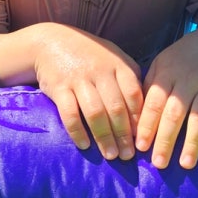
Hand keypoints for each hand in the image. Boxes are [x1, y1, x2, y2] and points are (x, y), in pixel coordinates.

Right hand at [34, 26, 142, 160]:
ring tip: (111, 155)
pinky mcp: (59, 87)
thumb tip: (146, 108)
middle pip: (116, 107)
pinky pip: (69, 113)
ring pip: (95, 113)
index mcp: (117, 64)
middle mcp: (100, 71)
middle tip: (128, 155)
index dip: (139, 118)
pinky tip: (85, 145)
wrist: (51, 41)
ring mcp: (78, 79)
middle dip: (123, 135)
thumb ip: (129, 77)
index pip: (133, 94)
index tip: (142, 139)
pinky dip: (78, 132)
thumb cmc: (89, 55)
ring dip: (104, 137)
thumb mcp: (113, 57)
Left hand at [135, 27, 197, 170]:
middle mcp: (188, 79)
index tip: (141, 148)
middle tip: (159, 163)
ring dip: (193, 141)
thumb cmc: (182, 59)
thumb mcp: (161, 65)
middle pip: (175, 114)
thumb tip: (134, 120)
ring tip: (186, 163)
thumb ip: (149, 88)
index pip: (154, 104)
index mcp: (167, 74)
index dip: (147, 126)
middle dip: (166, 140)